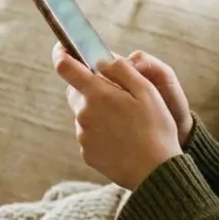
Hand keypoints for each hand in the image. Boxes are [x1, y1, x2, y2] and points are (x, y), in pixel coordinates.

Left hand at [54, 43, 182, 189]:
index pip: (65, 67)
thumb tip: (99, 58)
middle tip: (116, 93)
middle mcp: (84, 114)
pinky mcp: (87, 153)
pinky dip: (101, 130)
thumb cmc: (156, 128)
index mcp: (97, 94)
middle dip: (90, 86)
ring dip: (98, 110)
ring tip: (125, 121)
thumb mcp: (146, 91)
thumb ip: (120, 69)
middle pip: (76, 91)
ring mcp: (84, 135)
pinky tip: (122, 137)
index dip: (62, 53)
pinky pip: (89, 134)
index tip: (63, 47)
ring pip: (84, 113)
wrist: (156, 172)